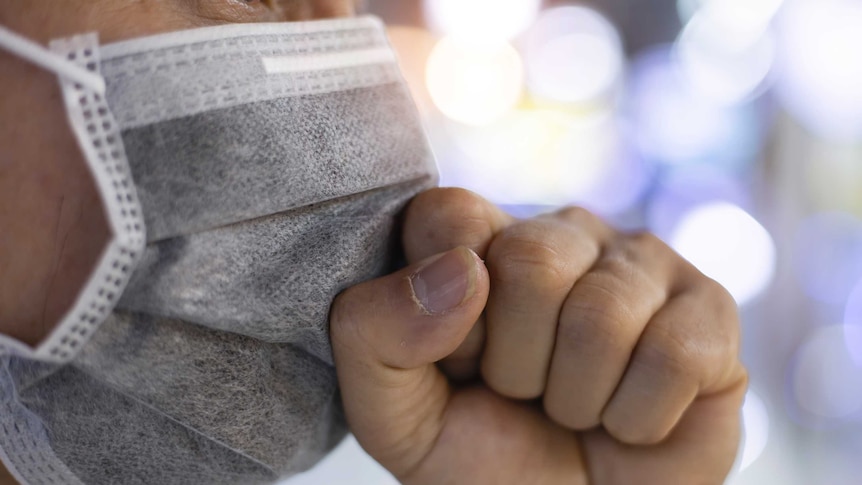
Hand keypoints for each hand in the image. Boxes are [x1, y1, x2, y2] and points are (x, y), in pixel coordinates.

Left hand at [329, 188, 746, 484]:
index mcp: (482, 238)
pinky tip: (629, 419)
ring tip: (574, 407)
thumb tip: (464, 271)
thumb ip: (377, 332)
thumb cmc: (478, 455)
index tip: (459, 362)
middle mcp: (561, 233)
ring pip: (603, 314)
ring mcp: (640, 264)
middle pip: (531, 261)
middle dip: (515, 364)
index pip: (450, 218)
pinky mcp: (709, 310)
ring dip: (576, 397)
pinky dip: (639, 419)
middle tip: (524, 391)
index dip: (444, 314)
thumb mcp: (392, 409)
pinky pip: (677, 354)